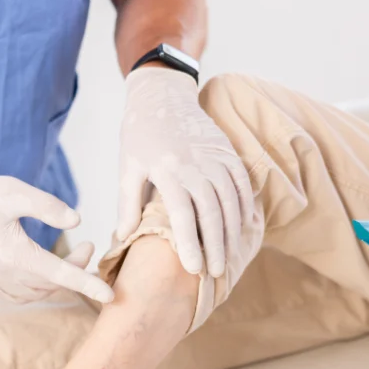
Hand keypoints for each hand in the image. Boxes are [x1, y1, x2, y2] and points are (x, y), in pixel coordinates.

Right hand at [0, 171, 113, 303]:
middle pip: (51, 285)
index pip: (60, 275)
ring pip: (36, 294)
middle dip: (75, 271)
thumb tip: (76, 221)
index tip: (112, 295)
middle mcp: (1, 275)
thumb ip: (47, 206)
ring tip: (70, 257)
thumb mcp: (12, 191)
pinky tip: (43, 272)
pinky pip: (18, 296)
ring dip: (57, 281)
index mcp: (12, 253)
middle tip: (86, 247)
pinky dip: (37, 288)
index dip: (88, 284)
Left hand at [118, 67, 249, 276]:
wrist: (162, 95)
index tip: (194, 270)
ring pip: (231, 201)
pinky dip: (245, 208)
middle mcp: (195, 164)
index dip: (189, 244)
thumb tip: (124, 237)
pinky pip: (243, 184)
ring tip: (229, 258)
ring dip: (232, 232)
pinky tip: (242, 230)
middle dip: (216, 245)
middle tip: (216, 273)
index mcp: (167, 170)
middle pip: (211, 212)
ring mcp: (215, 156)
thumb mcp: (127, 168)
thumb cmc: (139, 136)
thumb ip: (127, 204)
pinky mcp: (228, 151)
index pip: (181, 214)